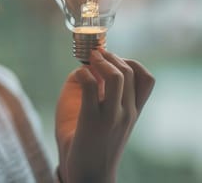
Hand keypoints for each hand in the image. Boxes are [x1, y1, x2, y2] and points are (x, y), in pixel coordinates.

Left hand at [55, 49, 154, 182]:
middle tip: (96, 54)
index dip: (130, 62)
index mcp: (132, 110)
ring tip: (90, 60)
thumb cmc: (90, 138)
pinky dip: (84, 73)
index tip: (112, 59)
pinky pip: (90, 85)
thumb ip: (101, 88)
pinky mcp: (92, 119)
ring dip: (101, 61)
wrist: (86, 173)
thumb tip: (89, 66)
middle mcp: (127, 112)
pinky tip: (79, 76)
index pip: (147, 78)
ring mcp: (111, 116)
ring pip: (116, 76)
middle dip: (111, 56)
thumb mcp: (103, 113)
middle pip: (129, 71)